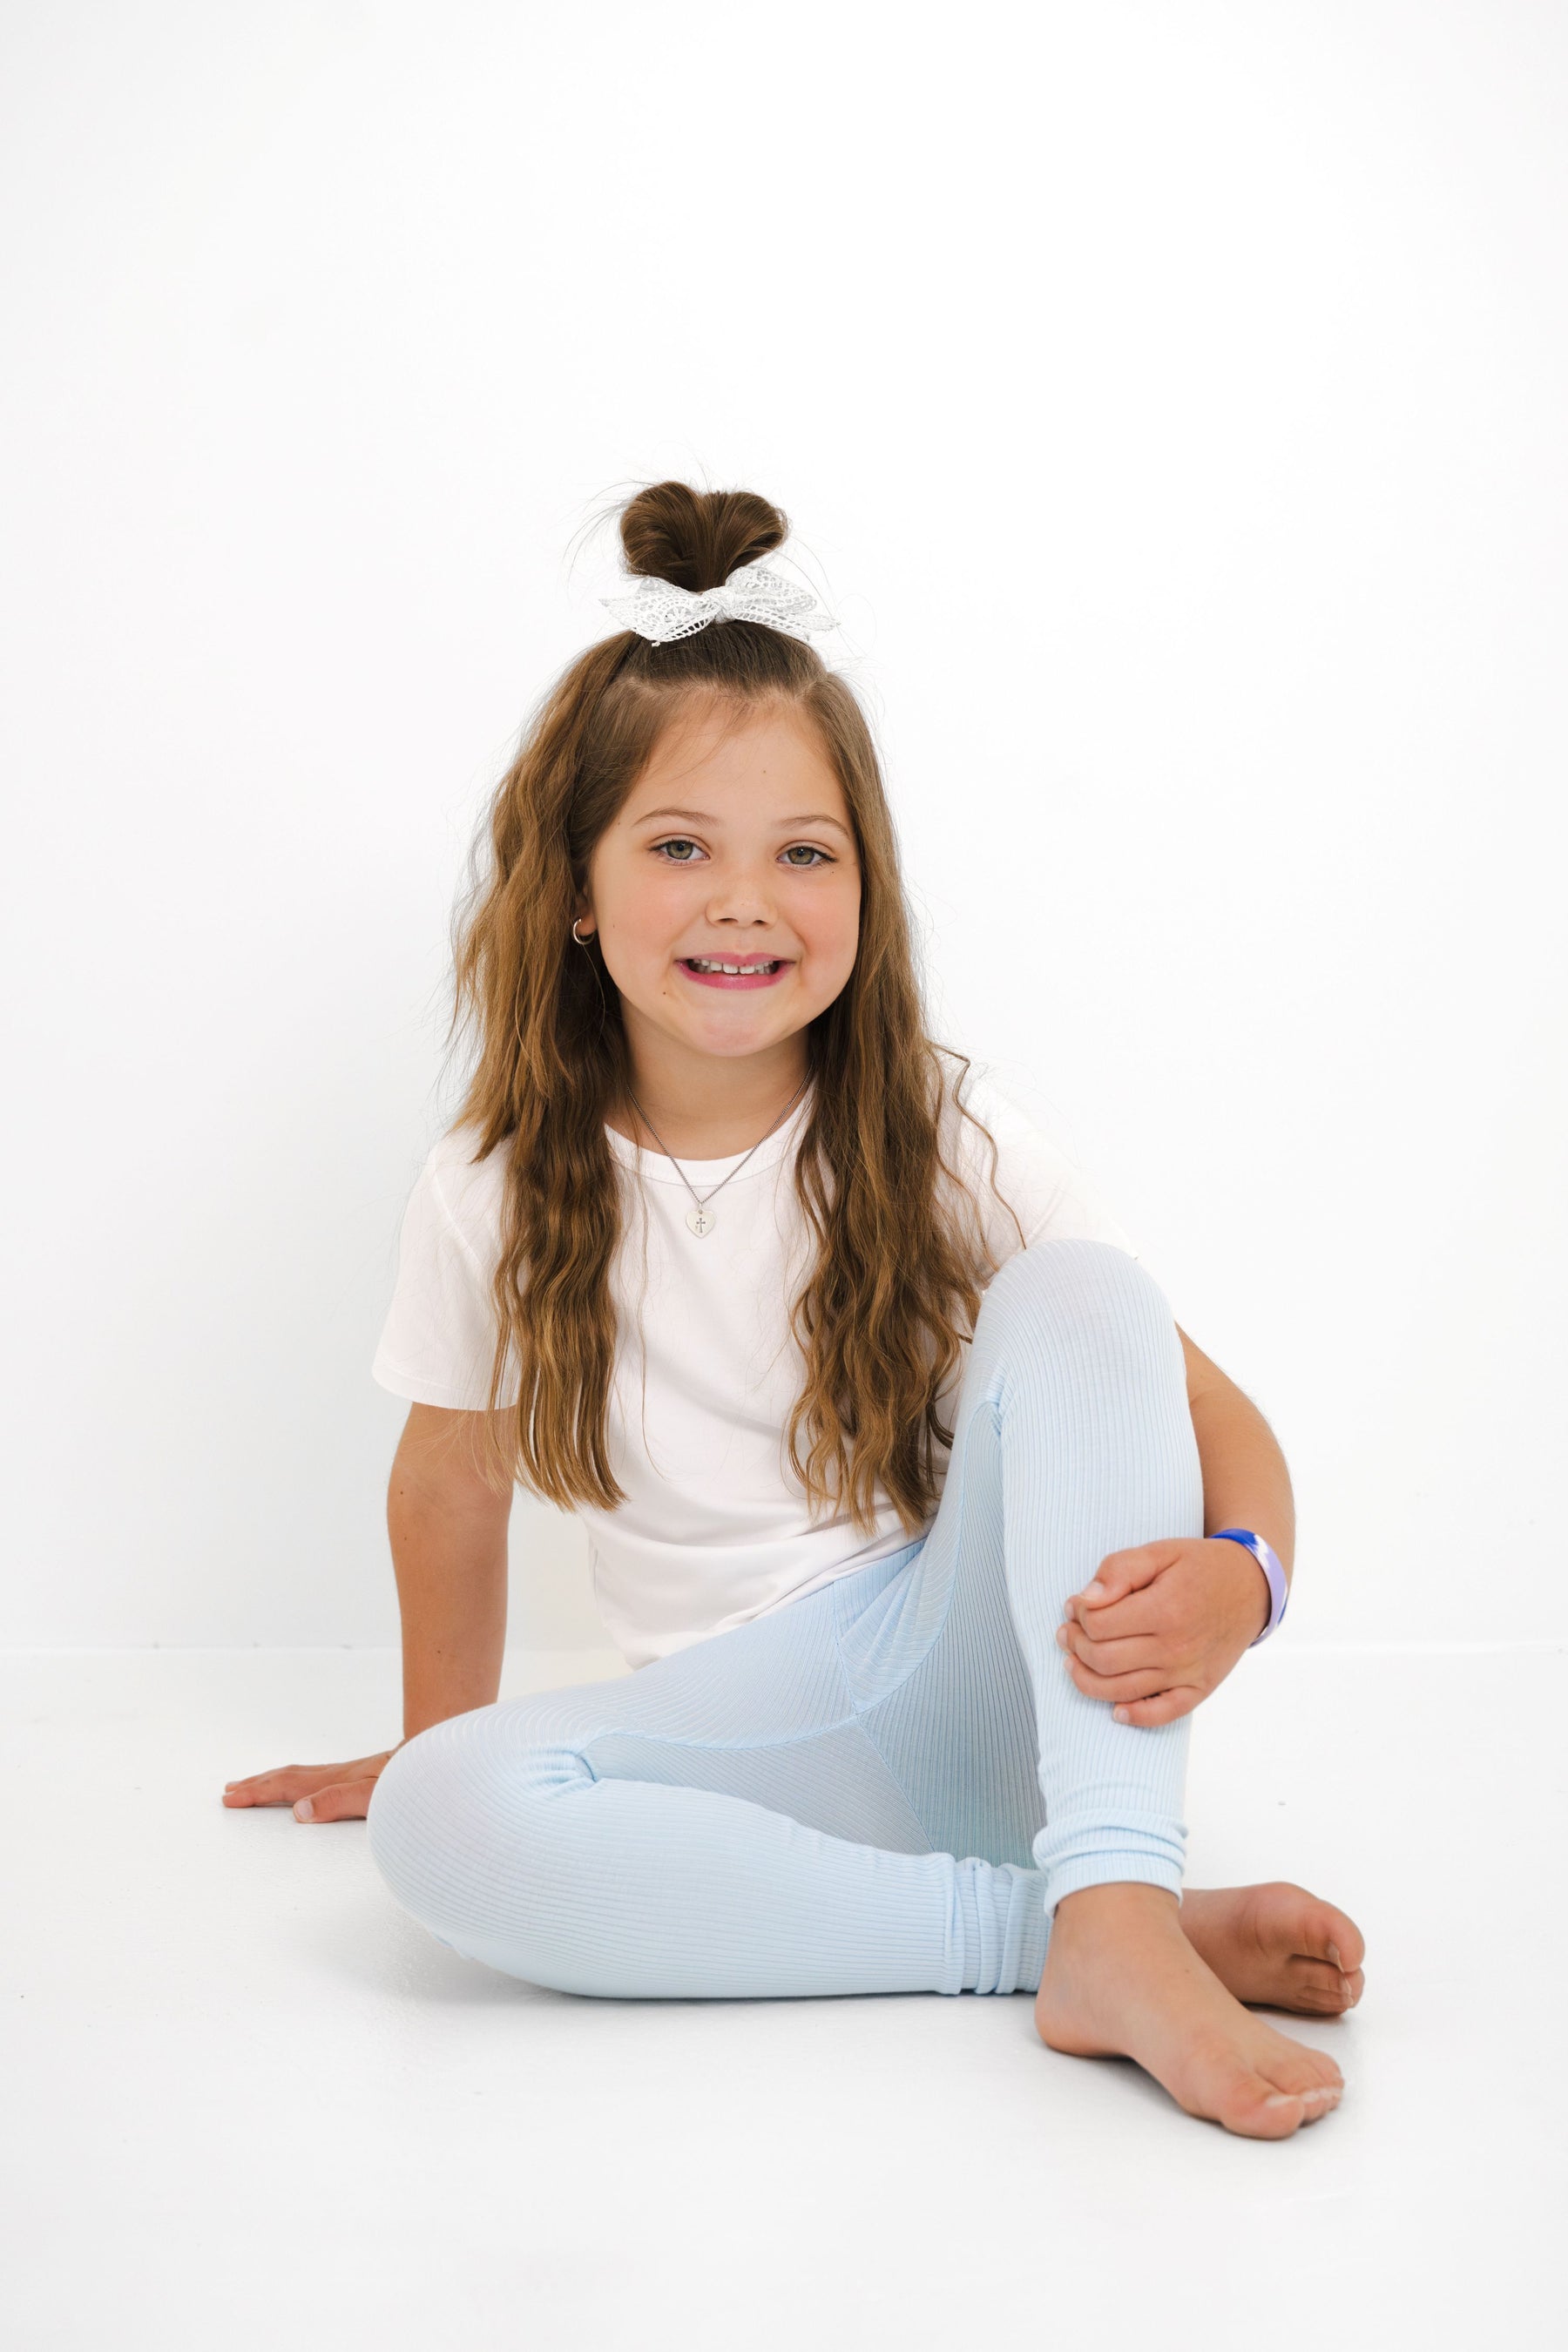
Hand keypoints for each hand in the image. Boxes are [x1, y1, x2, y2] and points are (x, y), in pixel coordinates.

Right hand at [221, 1745, 402, 1821]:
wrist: (444, 1762)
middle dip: (258, 1784)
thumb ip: (338, 1801)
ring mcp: (353, 1772)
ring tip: (256, 1783)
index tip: (229, 1798)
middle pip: (290, 1777)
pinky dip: (301, 1781)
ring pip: (305, 1774)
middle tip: (229, 1790)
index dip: (257, 1793)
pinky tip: (308, 1787)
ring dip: (276, 1779)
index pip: (288, 1786)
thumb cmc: (414, 1784)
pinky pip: (321, 1776)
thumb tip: (299, 1811)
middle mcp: (341, 1774)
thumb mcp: (376, 1796)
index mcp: (337, 1781)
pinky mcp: (366, 1775)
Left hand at [1055, 1537, 1272, 1727]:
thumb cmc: (1199, 1567)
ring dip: (1087, 1679)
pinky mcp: (1200, 1689)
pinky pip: (1162, 1714)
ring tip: (1074, 1661)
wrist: (1251, 1587)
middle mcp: (1176, 1647)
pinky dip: (1135, 1716)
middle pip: (1103, 1659)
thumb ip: (1120, 1569)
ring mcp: (1188, 1672)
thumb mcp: (1160, 1552)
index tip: (1075, 1605)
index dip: (1078, 1615)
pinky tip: (1115, 1708)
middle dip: (1075, 1646)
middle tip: (1068, 1633)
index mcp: (1165, 1608)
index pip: (1099, 1624)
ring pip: (1121, 1690)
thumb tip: (1087, 1599)